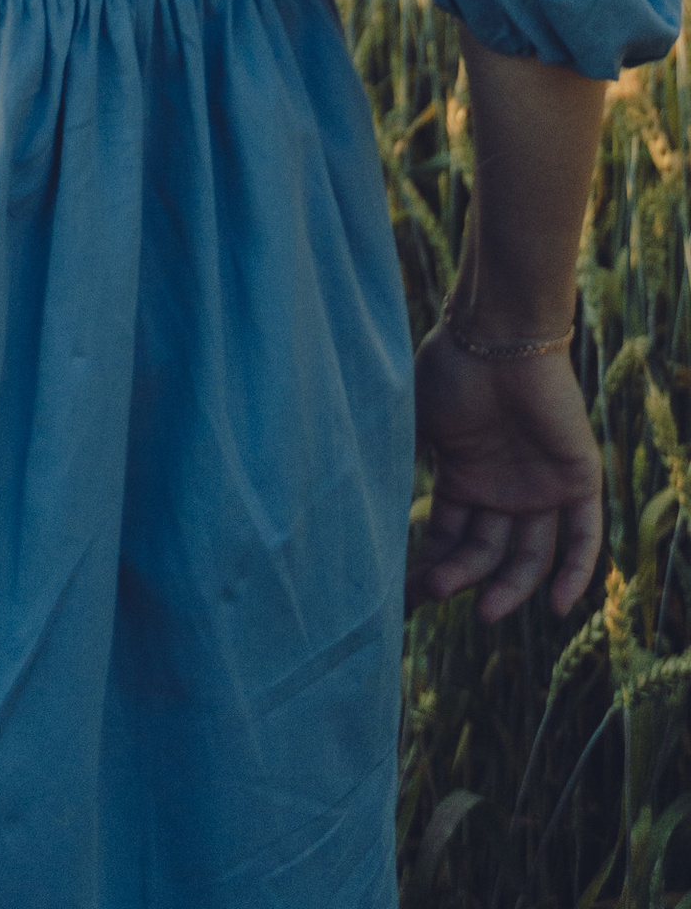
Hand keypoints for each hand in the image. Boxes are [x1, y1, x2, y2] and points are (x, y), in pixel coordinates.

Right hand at [410, 323, 602, 620]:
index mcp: (465, 477)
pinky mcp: (578, 479)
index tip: (406, 601)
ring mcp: (542, 486)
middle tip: (435, 593)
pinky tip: (556, 607)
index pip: (449, 537)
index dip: (429, 569)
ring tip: (484, 612)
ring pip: (529, 554)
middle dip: (459, 577)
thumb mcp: (414, 421)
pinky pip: (583, 536)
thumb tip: (364, 506)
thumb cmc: (450, 368)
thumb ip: (399, 462)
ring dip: (508, 587)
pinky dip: (575, 573)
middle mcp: (503, 489)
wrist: (498, 334)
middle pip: (485, 552)